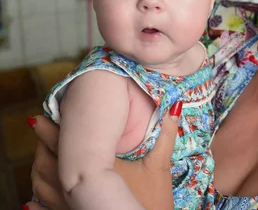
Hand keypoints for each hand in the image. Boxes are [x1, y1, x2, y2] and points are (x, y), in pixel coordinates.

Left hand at [25, 102, 181, 209]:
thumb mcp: (160, 167)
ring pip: (40, 183)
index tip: (48, 113)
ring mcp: (67, 205)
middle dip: (42, 143)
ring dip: (38, 167)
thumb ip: (166, 136)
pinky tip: (34, 196)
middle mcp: (74, 186)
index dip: (51, 126)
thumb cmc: (151, 202)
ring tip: (41, 154)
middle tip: (42, 127)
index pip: (64, 142)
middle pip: (45, 161)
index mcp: (94, 167)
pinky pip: (41, 207)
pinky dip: (36, 198)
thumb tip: (174, 107)